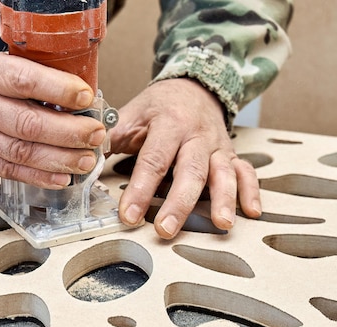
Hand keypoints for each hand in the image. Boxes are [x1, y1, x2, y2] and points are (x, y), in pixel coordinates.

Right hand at [0, 53, 105, 188]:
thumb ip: (25, 78)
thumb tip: (75, 95)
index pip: (23, 79)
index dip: (58, 89)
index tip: (85, 97)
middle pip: (27, 123)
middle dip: (68, 132)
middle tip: (95, 134)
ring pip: (21, 152)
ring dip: (59, 158)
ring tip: (85, 159)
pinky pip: (9, 171)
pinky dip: (39, 176)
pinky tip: (62, 177)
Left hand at [109, 78, 261, 238]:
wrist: (194, 86)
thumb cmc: (159, 105)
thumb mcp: (132, 113)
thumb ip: (111, 136)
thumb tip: (85, 157)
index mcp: (169, 123)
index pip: (154, 159)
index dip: (141, 189)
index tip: (129, 215)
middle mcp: (197, 134)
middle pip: (190, 170)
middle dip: (179, 202)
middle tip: (166, 229)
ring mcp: (217, 146)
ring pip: (223, 173)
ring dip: (223, 199)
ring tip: (221, 224)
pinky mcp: (232, 154)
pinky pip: (246, 172)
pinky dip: (251, 192)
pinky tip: (250, 213)